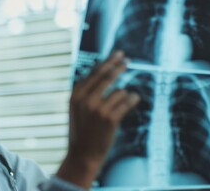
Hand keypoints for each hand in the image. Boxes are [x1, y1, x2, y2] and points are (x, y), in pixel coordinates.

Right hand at [57, 51, 139, 187]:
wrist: (82, 155)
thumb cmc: (81, 131)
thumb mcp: (76, 109)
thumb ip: (85, 91)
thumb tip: (101, 71)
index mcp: (75, 95)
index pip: (93, 73)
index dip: (107, 62)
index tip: (116, 54)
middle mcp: (85, 99)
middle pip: (106, 76)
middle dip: (117, 65)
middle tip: (126, 59)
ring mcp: (98, 109)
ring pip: (119, 91)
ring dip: (123, 95)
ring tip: (119, 105)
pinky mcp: (110, 118)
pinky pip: (127, 102)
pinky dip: (132, 99)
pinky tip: (134, 98)